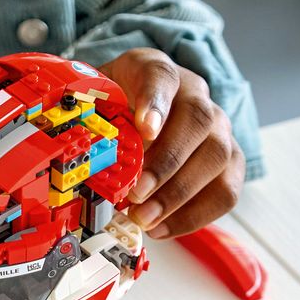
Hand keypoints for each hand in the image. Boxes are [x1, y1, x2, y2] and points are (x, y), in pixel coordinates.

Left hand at [99, 49, 244, 237]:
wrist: (140, 114)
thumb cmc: (115, 112)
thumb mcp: (95, 105)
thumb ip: (88, 119)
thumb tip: (69, 155)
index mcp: (157, 72)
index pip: (160, 75)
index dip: (155, 101)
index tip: (144, 128)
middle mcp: (196, 95)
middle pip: (198, 119)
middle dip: (166, 162)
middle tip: (135, 195)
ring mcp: (219, 128)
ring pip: (217, 156)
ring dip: (179, 194)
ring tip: (144, 218)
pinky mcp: (230, 162)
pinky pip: (225, 191)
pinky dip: (194, 216)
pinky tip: (160, 228)